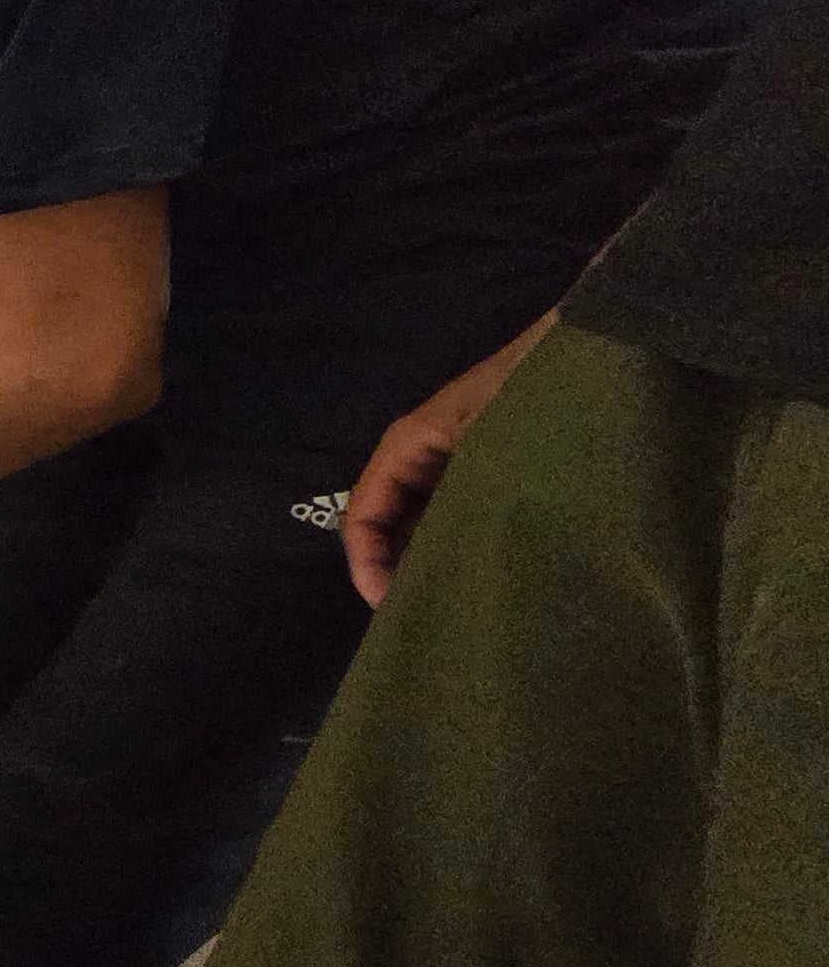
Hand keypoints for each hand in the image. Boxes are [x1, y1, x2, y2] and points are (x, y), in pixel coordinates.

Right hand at [340, 317, 548, 605]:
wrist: (602, 342)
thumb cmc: (541, 386)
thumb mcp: (495, 447)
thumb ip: (461, 507)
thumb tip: (433, 573)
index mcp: (409, 445)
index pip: (363, 517)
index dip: (368, 567)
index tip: (393, 610)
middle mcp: (426, 456)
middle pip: (390, 526)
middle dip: (398, 574)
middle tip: (427, 624)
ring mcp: (462, 462)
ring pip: (425, 524)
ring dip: (432, 564)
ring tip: (459, 608)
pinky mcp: (497, 470)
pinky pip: (463, 516)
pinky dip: (465, 549)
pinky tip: (492, 576)